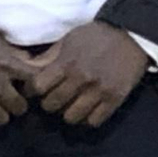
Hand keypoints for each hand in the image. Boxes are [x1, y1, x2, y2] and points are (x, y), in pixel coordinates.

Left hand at [24, 22, 148, 127]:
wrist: (130, 34)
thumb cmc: (96, 35)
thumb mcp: (69, 39)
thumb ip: (48, 57)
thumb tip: (26, 69)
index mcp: (67, 62)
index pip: (38, 86)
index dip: (32, 90)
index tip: (35, 90)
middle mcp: (81, 79)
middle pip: (51, 105)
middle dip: (49, 102)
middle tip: (54, 97)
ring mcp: (98, 91)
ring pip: (71, 118)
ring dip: (68, 112)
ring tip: (71, 104)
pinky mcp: (114, 99)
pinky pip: (93, 122)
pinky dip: (88, 118)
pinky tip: (87, 109)